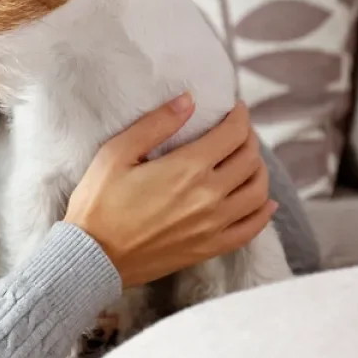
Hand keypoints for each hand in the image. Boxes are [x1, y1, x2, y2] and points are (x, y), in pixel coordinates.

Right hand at [63, 94, 276, 288]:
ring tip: (248, 161)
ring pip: (258, 193)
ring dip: (259, 171)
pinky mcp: (210, 248)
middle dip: (249, 139)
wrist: (94, 257)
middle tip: (238, 131)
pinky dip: (264, 212)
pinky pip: (251, 229)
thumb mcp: (117, 153)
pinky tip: (264, 202)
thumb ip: (156, 124)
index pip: (232, 135)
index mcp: (187, 168)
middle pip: (250, 160)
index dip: (239, 117)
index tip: (236, 109)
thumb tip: (188, 100)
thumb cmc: (99, 202)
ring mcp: (213, 225)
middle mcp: (209, 196)